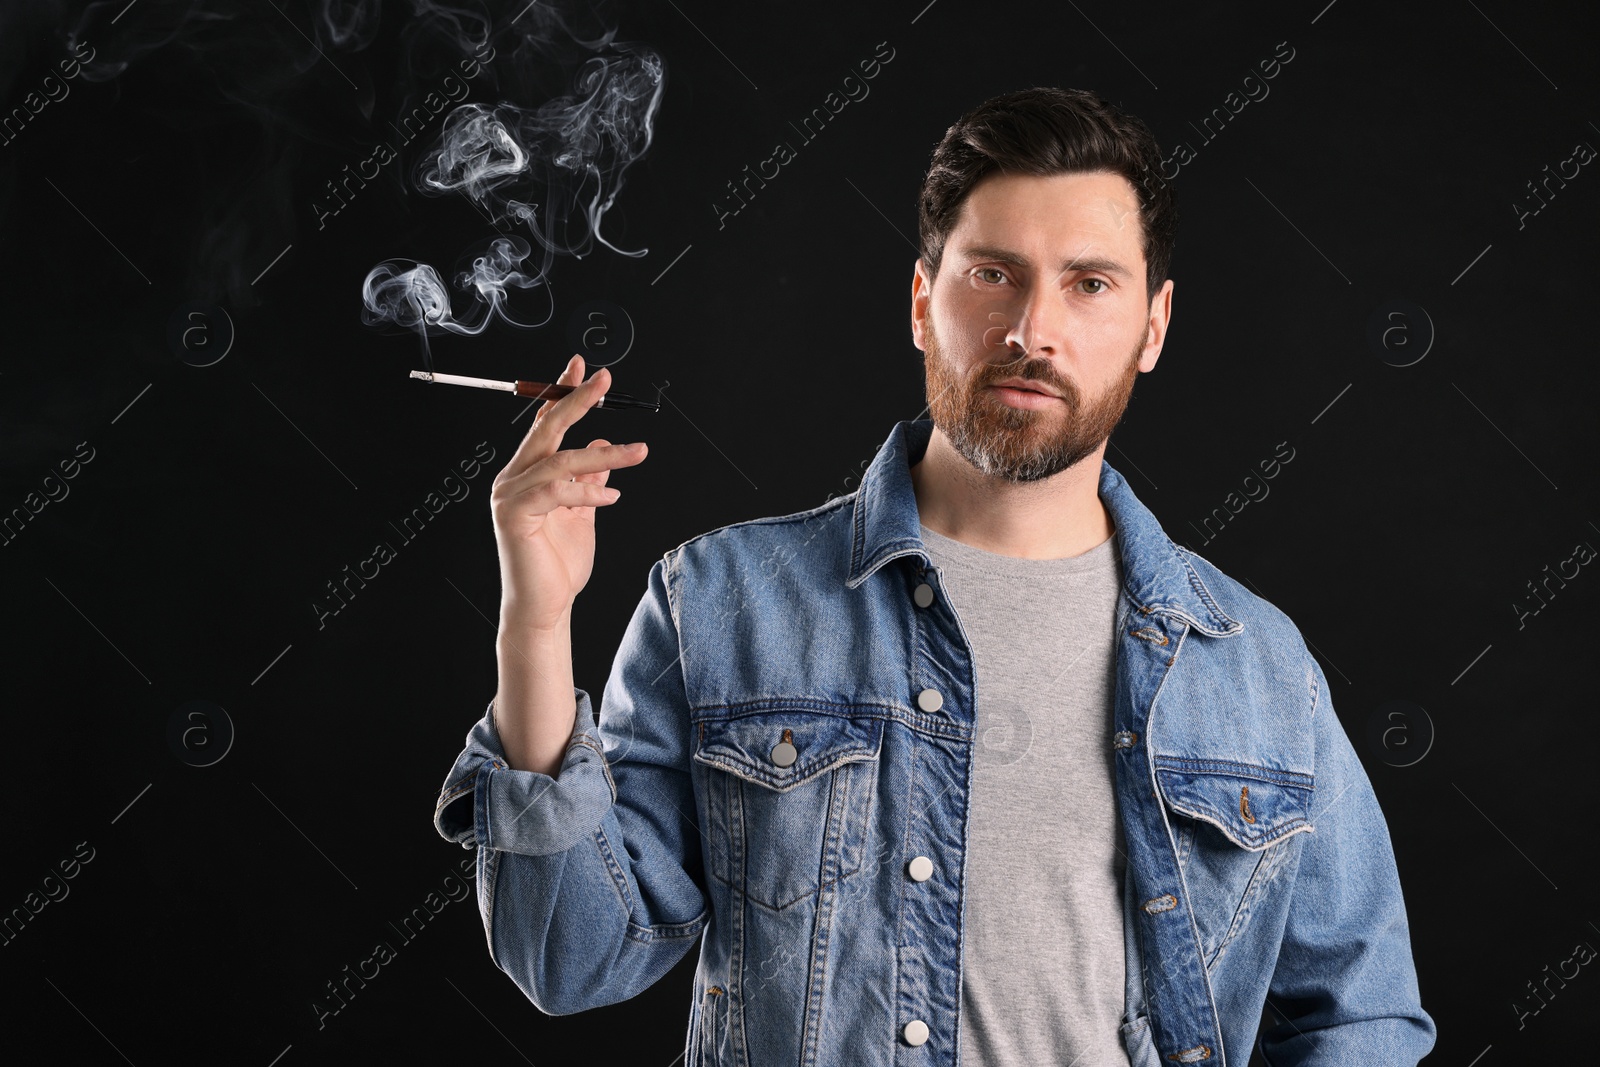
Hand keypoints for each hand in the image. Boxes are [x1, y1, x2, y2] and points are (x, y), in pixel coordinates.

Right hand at [489, 354, 648, 631]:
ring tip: (639, 453)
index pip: (544, 424)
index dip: (562, 393)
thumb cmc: (559, 565)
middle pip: (545, 429)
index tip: (583, 368)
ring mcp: (509, 496)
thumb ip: (591, 478)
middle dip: (576, 400)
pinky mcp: (514, 515)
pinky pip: (556, 490)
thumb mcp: (584, 512)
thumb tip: (605, 446)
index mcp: (526, 474)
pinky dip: (588, 490)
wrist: (545, 606)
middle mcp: (512, 479)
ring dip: (604, 455)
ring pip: (560, 460)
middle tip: (604, 379)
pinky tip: (611, 497)